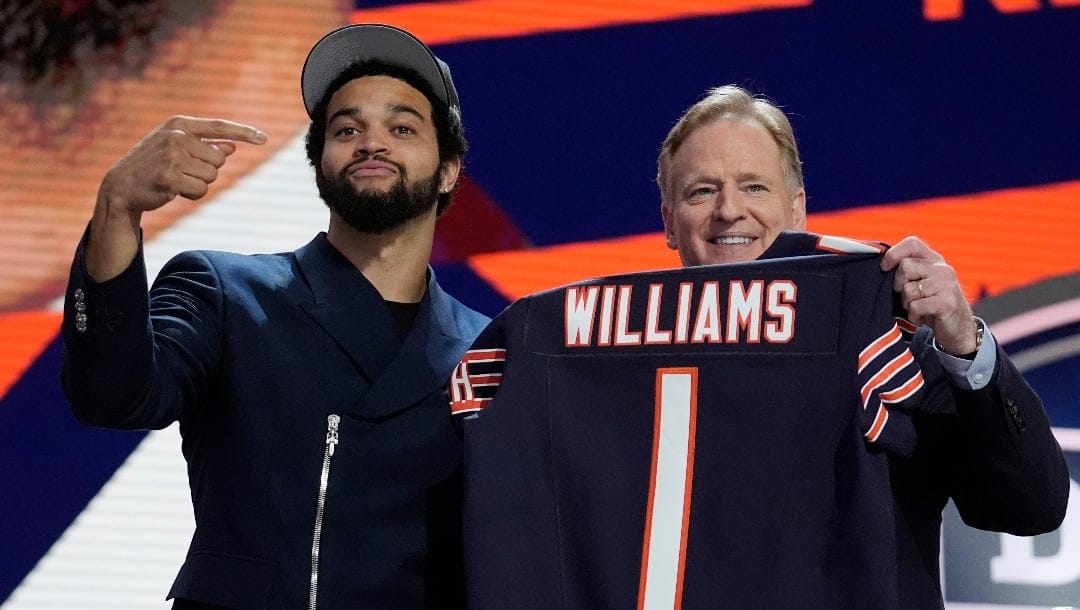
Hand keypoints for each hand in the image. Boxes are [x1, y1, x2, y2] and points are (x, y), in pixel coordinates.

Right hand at [86, 116, 265, 280]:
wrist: (120, 185)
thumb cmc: (153, 164)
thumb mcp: (177, 148)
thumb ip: (204, 145)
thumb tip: (232, 147)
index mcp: (179, 124)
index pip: (219, 126)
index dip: (243, 132)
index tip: (264, 139)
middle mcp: (176, 135)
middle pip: (219, 159)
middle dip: (206, 170)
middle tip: (182, 172)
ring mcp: (171, 155)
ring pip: (211, 176)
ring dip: (198, 184)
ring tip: (176, 180)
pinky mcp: (169, 176)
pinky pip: (201, 190)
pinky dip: (192, 195)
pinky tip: (174, 191)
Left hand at [881, 236, 978, 355]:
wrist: (957, 329)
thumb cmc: (930, 305)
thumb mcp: (920, 282)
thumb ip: (906, 271)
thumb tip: (880, 265)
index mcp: (934, 260)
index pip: (912, 243)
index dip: (893, 254)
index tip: (884, 268)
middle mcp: (942, 269)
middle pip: (905, 267)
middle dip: (899, 286)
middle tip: (909, 297)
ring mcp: (947, 284)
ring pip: (908, 289)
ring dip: (907, 304)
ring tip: (919, 309)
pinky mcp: (947, 302)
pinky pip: (915, 306)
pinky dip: (913, 316)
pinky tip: (923, 318)